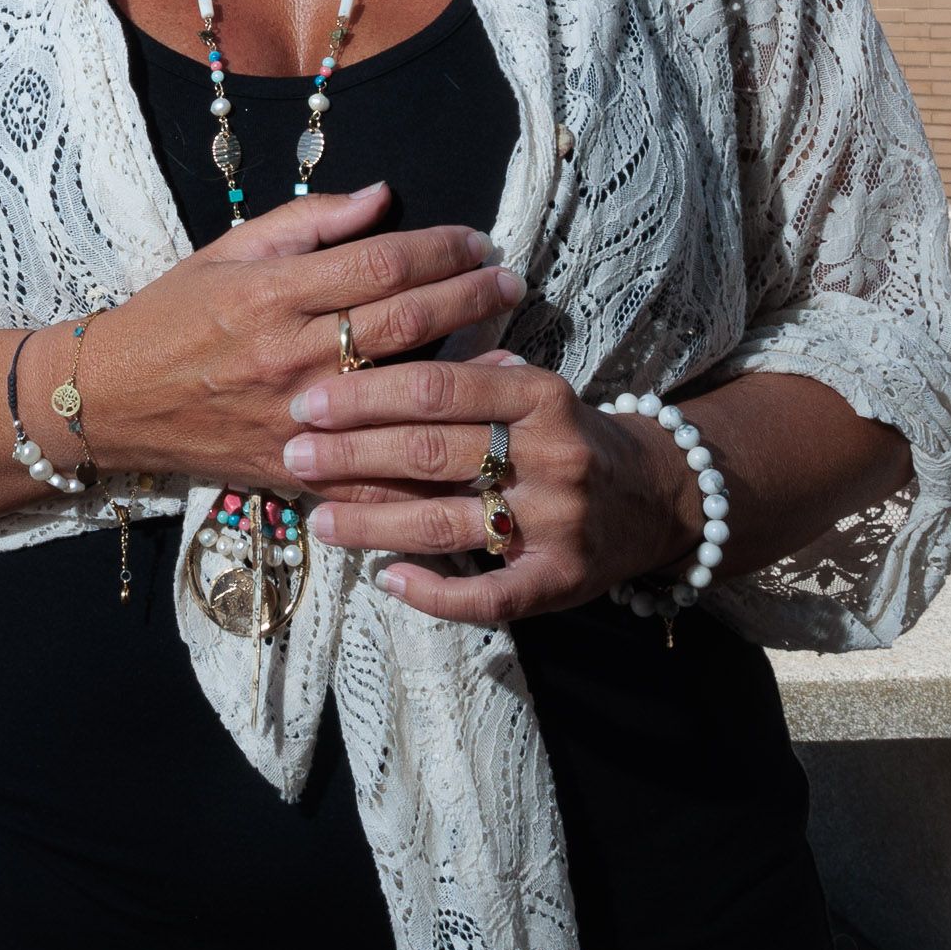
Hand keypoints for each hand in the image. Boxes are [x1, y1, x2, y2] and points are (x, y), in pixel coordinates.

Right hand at [72, 185, 527, 493]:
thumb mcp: (228, 250)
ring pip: (400, 392)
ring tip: (512, 350)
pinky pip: (372, 472)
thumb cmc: (171, 314)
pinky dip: (424, 460)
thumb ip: (309, 221)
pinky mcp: (291, 467)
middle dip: (471, 296)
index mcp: (272, 292)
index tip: (478, 241)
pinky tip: (465, 442)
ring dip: (467, 370)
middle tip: (512, 282)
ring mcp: (294, 417)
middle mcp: (288, 354)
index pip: (379, 263)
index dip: (440, 248)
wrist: (110, 399)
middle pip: (403, 320)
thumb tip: (383, 196)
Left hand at [280, 350, 697, 625]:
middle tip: (294, 454)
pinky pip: (487, 595)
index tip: (308, 400)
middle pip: (432, 452)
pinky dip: (432, 591)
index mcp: (540, 395)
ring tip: (318, 519)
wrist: (656, 497)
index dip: (365, 393)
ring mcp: (558, 523)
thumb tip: (382, 355)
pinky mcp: (561, 581)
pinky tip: (387, 579)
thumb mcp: (533, 390)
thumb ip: (471, 377)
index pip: (437, 388)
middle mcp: (552, 456)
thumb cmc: (568, 436)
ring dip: (371, 523)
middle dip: (352, 453)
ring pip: (445, 523)